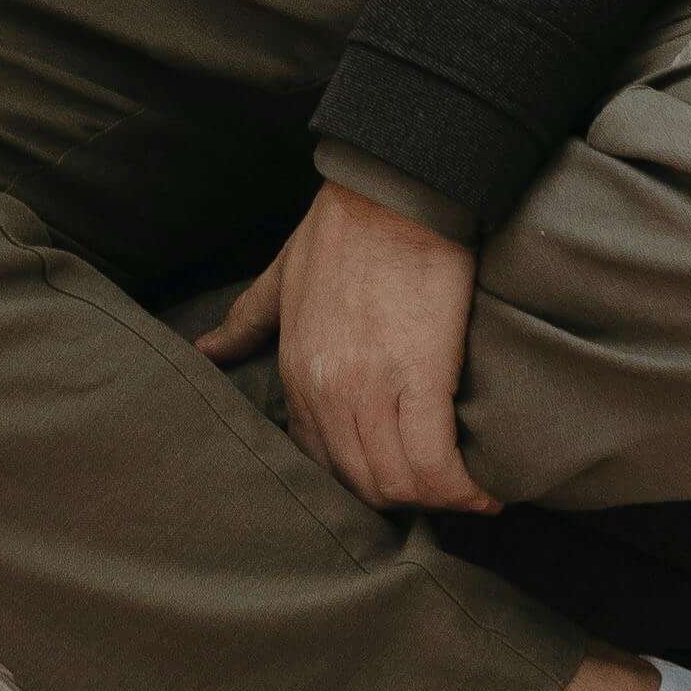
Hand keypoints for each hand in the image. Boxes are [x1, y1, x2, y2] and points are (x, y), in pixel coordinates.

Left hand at [200, 179, 495, 513]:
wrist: (391, 192)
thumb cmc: (341, 229)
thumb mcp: (280, 276)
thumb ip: (246, 321)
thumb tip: (206, 352)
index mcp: (297, 371)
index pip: (322, 462)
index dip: (361, 482)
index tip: (393, 480)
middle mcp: (329, 391)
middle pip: (364, 482)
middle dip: (401, 498)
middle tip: (435, 492)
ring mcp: (372, 386)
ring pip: (398, 481)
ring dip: (435, 498)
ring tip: (465, 495)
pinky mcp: (422, 376)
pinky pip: (436, 462)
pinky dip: (462, 489)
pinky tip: (484, 494)